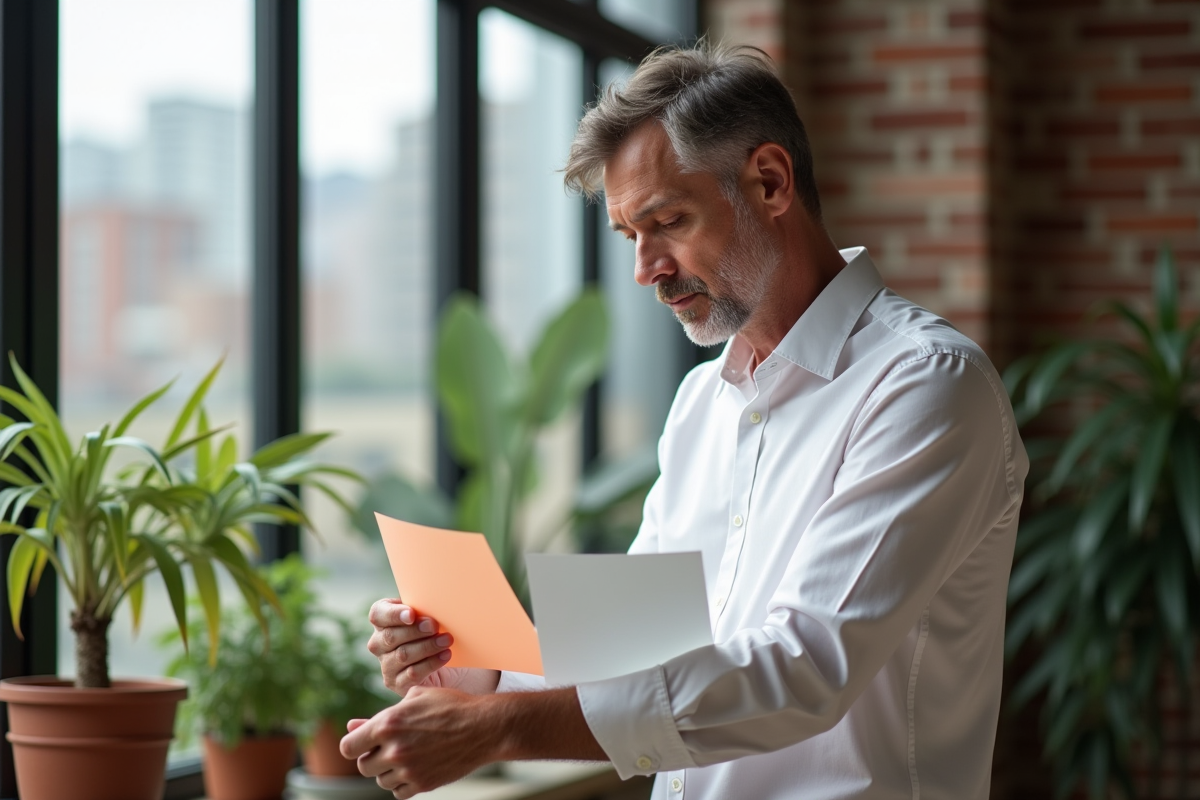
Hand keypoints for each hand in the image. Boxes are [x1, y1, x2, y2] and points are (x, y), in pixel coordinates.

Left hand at [342, 687, 496, 797]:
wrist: (483, 726)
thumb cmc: (449, 706)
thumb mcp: (415, 698)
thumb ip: (380, 715)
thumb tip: (352, 726)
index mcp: (387, 723)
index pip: (348, 747)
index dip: (354, 744)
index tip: (364, 743)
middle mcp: (394, 749)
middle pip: (363, 766)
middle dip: (373, 757)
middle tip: (390, 747)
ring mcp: (408, 769)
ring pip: (381, 781)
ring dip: (388, 771)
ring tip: (408, 755)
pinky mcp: (423, 784)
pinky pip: (398, 792)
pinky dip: (402, 783)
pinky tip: (415, 767)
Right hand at [367, 599, 453, 695]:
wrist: (445, 664)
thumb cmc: (433, 633)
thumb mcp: (426, 616)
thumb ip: (423, 608)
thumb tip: (435, 600)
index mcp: (382, 622)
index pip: (378, 614)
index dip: (393, 614)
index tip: (411, 614)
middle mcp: (378, 644)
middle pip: (390, 636)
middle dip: (414, 630)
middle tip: (434, 626)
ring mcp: (386, 665)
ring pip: (402, 655)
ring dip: (427, 646)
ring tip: (446, 640)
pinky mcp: (397, 683)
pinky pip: (413, 673)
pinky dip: (431, 663)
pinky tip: (445, 655)